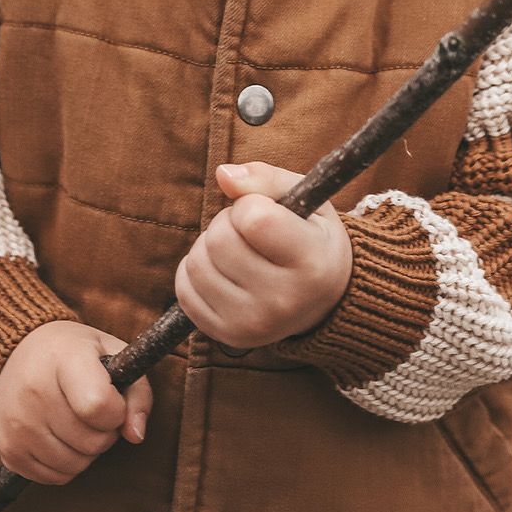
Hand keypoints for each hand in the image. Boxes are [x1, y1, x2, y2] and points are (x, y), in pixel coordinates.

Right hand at [0, 320, 152, 485]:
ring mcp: (17, 424)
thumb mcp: (113, 353)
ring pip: (75, 466)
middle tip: (93, 410)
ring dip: (86, 451)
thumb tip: (136, 436)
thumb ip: (137, 392)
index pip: (99, 406)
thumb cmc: (73, 354)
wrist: (15, 353)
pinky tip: (59, 435)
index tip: (112, 399)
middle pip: (91, 442)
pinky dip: (66, 463)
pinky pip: (55, 477)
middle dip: (104, 432)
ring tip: (76, 421)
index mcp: (64, 359)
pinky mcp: (8, 450)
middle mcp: (34, 392)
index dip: (116, 411)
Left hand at [174, 161, 352, 349]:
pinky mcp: (228, 336)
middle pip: (219, 241)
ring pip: (197, 264)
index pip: (253, 219)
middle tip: (249, 230)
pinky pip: (184, 291)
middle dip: (227, 222)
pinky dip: (195, 271)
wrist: (326, 299)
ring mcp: (254, 325)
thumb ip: (264, 178)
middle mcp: (284, 301)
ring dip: (208, 245)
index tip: (266, 211)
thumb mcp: (304, 198)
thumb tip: (223, 174)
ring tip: (237, 249)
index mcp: (312, 263)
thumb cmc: (311, 237)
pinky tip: (222, 269)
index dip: (250, 204)